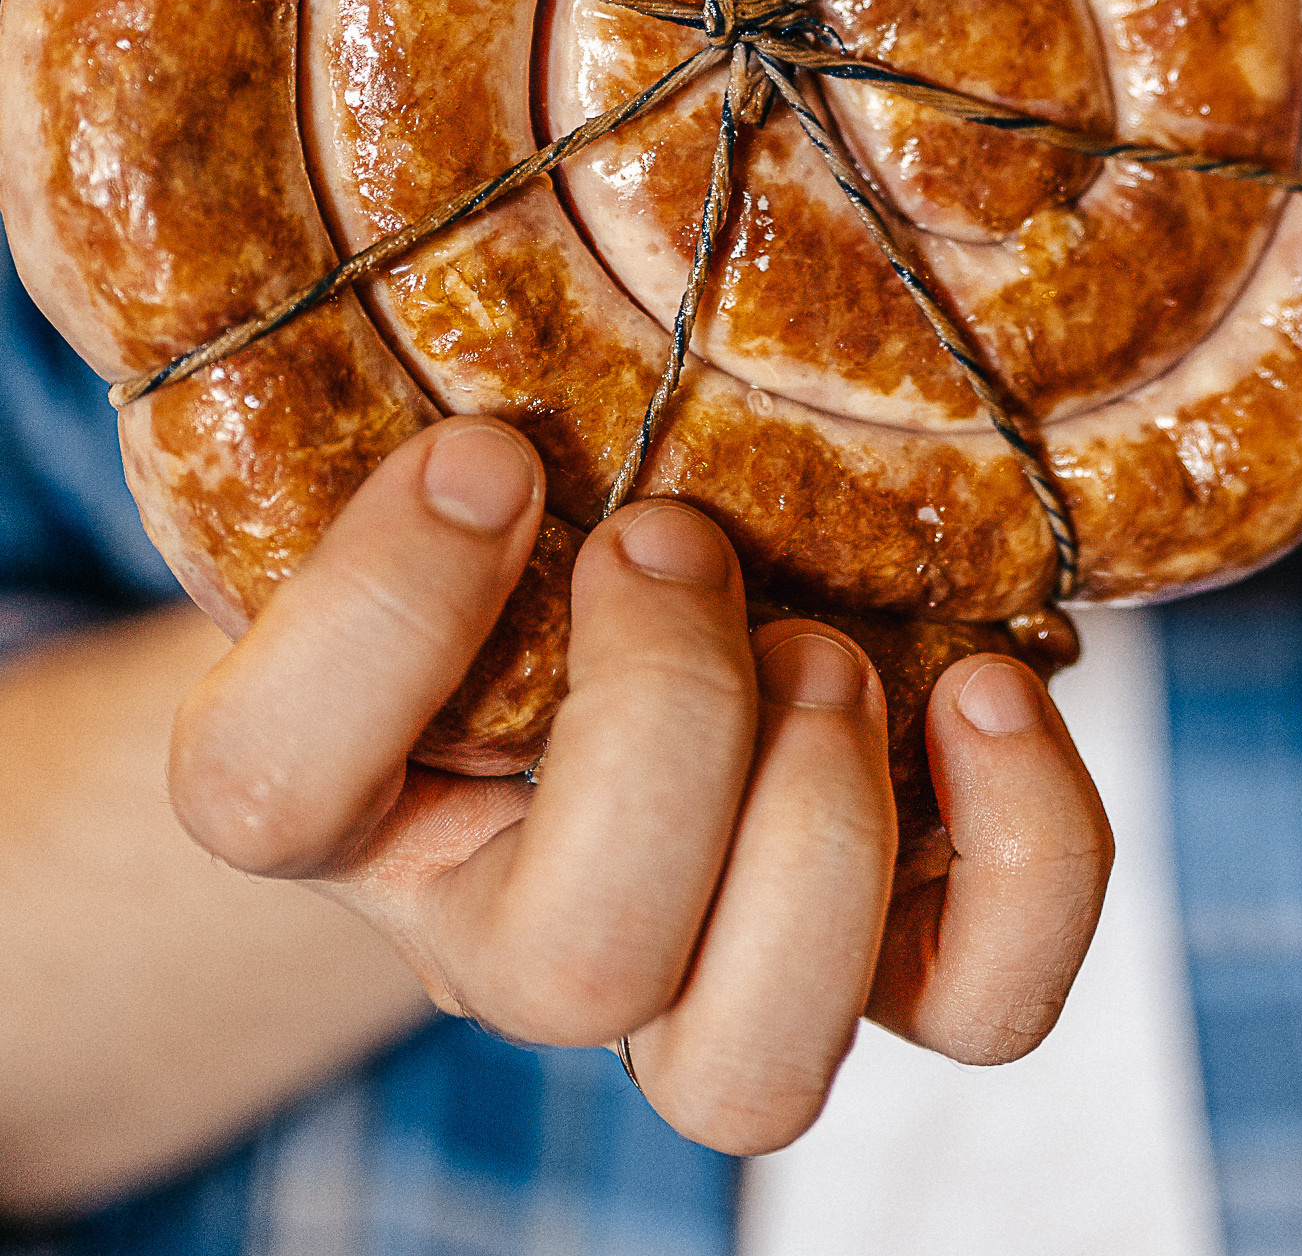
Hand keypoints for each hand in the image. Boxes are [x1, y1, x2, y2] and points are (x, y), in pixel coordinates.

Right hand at [170, 420, 1110, 1151]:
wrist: (617, 594)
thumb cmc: (517, 508)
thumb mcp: (440, 445)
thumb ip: (434, 385)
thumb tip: (462, 240)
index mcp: (341, 793)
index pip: (268, 789)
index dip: (380, 616)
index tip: (485, 448)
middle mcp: (503, 931)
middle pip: (569, 970)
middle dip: (664, 724)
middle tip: (680, 540)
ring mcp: (699, 974)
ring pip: (754, 1071)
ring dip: (820, 822)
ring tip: (831, 638)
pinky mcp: (882, 960)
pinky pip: (981, 1009)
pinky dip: (1024, 849)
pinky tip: (986, 687)